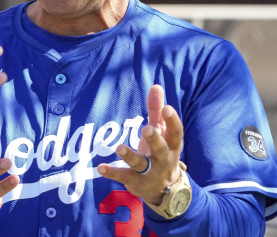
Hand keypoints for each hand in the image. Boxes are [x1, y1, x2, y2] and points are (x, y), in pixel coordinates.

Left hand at [98, 85, 183, 204]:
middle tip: (147, 128)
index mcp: (171, 146)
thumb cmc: (161, 153)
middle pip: (161, 149)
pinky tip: (101, 167)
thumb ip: (156, 110)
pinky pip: (123, 176)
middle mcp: (163, 160)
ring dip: (130, 156)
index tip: (167, 108)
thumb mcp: (160, 132)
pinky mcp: (136, 182)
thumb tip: (156, 86)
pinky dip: (112, 172)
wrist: (164, 190)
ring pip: (141, 164)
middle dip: (154, 139)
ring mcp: (150, 173)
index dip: (172, 121)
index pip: (176, 133)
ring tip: (119, 148)